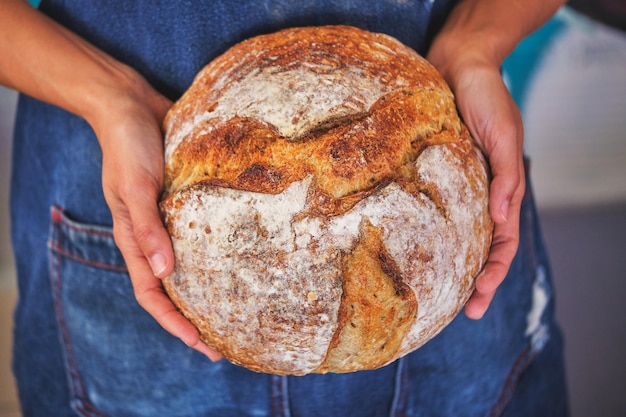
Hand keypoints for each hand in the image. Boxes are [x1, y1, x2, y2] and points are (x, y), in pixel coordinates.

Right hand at [93, 73, 221, 359]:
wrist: (130, 105)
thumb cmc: (128, 145)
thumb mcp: (135, 186)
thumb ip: (147, 227)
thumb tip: (167, 271)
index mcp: (134, 238)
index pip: (152, 292)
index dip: (173, 322)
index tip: (200, 344)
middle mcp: (153, 235)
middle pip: (173, 287)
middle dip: (194, 317)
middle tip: (225, 341)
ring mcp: (170, 219)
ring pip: (189, 265)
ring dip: (208, 289)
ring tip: (237, 308)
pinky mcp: (185, 201)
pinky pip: (201, 234)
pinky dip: (217, 253)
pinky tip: (242, 257)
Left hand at [427, 46, 525, 319]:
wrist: (459, 65)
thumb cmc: (486, 97)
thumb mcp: (501, 134)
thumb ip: (505, 175)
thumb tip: (501, 216)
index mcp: (503, 189)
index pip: (503, 242)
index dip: (494, 273)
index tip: (478, 300)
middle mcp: (480, 193)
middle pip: (481, 247)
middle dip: (476, 281)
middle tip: (461, 313)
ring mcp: (457, 186)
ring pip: (457, 234)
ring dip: (451, 263)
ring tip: (435, 293)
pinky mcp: (433, 173)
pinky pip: (432, 208)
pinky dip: (428, 231)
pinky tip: (410, 249)